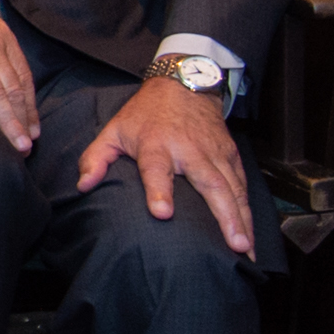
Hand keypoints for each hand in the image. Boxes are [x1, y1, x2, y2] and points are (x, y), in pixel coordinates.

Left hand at [78, 74, 258, 256]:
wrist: (182, 85)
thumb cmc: (145, 114)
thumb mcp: (113, 130)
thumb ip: (96, 158)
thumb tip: (83, 185)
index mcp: (157, 145)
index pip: (157, 169)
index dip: (159, 191)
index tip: (162, 214)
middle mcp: (190, 151)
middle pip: (211, 184)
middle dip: (225, 216)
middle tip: (234, 245)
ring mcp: (215, 153)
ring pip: (233, 188)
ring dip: (242, 219)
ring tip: (247, 249)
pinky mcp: (231, 155)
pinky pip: (242, 185)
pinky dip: (248, 209)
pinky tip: (251, 232)